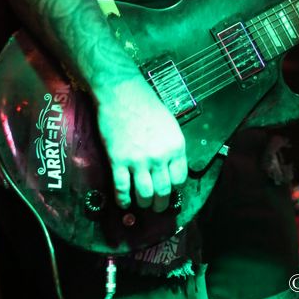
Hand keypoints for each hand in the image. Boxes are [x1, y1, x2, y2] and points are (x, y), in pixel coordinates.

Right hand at [95, 74, 187, 212]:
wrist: (121, 92)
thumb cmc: (147, 104)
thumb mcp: (169, 124)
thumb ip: (171, 147)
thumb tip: (169, 167)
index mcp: (175, 146)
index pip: (180, 179)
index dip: (174, 188)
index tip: (168, 189)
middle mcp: (159, 156)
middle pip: (163, 191)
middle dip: (160, 203)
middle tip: (156, 205)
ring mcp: (138, 160)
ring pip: (144, 195)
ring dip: (143, 203)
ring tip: (141, 203)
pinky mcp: (118, 160)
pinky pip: (122, 188)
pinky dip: (123, 199)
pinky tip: (123, 202)